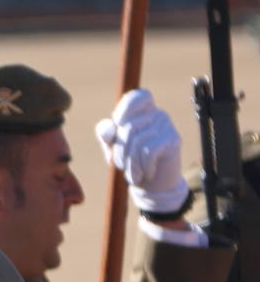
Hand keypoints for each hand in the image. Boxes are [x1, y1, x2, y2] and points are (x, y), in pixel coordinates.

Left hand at [94, 89, 188, 214]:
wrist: (154, 185)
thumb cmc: (132, 161)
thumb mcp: (114, 148)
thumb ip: (107, 135)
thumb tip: (110, 127)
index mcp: (143, 110)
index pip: (136, 96)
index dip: (123, 110)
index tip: (118, 126)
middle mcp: (158, 114)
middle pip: (128, 128)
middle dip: (119, 152)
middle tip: (120, 166)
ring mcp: (167, 126)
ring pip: (137, 142)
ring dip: (129, 163)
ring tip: (132, 173)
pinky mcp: (173, 139)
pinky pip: (149, 152)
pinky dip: (141, 167)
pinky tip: (144, 175)